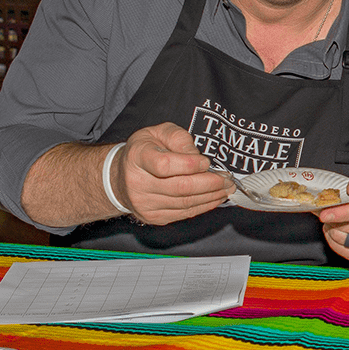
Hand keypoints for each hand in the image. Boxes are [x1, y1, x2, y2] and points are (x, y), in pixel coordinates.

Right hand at [114, 122, 232, 224]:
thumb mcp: (160, 132)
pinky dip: (203, 206)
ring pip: (185, 203)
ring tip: (226, 188)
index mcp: (138, 157)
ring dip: (211, 196)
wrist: (121, 177)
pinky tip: (214, 198)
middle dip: (210, 183)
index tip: (206, 161)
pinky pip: (184, 213)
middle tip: (228, 179)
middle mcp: (137, 183)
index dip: (190, 164)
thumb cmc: (145, 151)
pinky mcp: (153, 217)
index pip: (165, 165)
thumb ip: (180, 138)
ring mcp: (145, 203)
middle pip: (180, 187)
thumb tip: (197, 157)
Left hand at [318, 160, 348, 263]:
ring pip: (342, 239)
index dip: (341, 213)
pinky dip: (334, 240)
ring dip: (332, 227)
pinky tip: (339, 229)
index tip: (324, 214)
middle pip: (348, 226)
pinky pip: (342, 251)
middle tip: (328, 208)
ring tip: (336, 217)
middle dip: (332, 217)